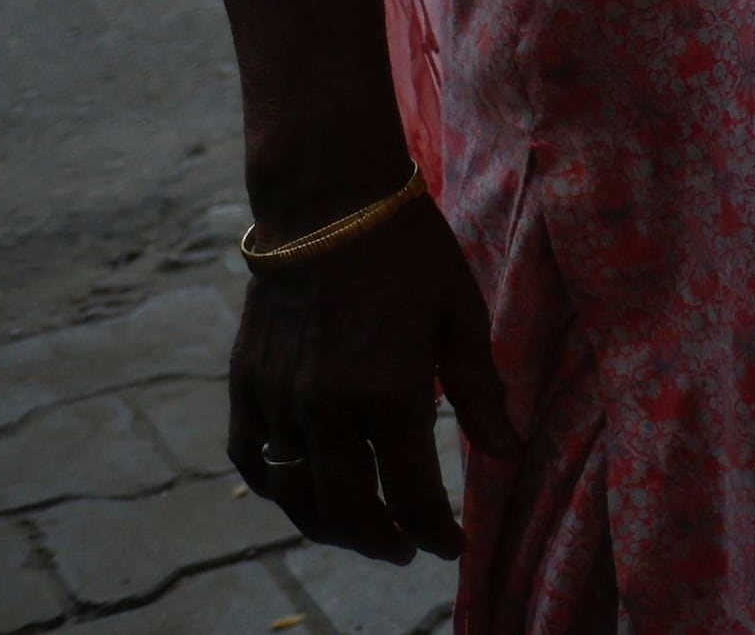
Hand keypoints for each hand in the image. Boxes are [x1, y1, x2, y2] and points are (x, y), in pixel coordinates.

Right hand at [228, 200, 513, 560]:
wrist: (328, 204)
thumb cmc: (410, 252)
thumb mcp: (461, 316)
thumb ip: (480, 392)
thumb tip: (509, 452)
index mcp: (389, 392)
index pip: (411, 493)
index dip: (434, 530)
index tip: (454, 547)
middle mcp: (326, 408)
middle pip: (349, 509)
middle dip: (382, 541)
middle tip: (406, 551)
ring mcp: (278, 399)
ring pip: (296, 495)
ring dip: (329, 525)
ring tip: (362, 532)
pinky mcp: (245, 384)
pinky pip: (253, 457)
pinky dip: (277, 487)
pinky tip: (302, 493)